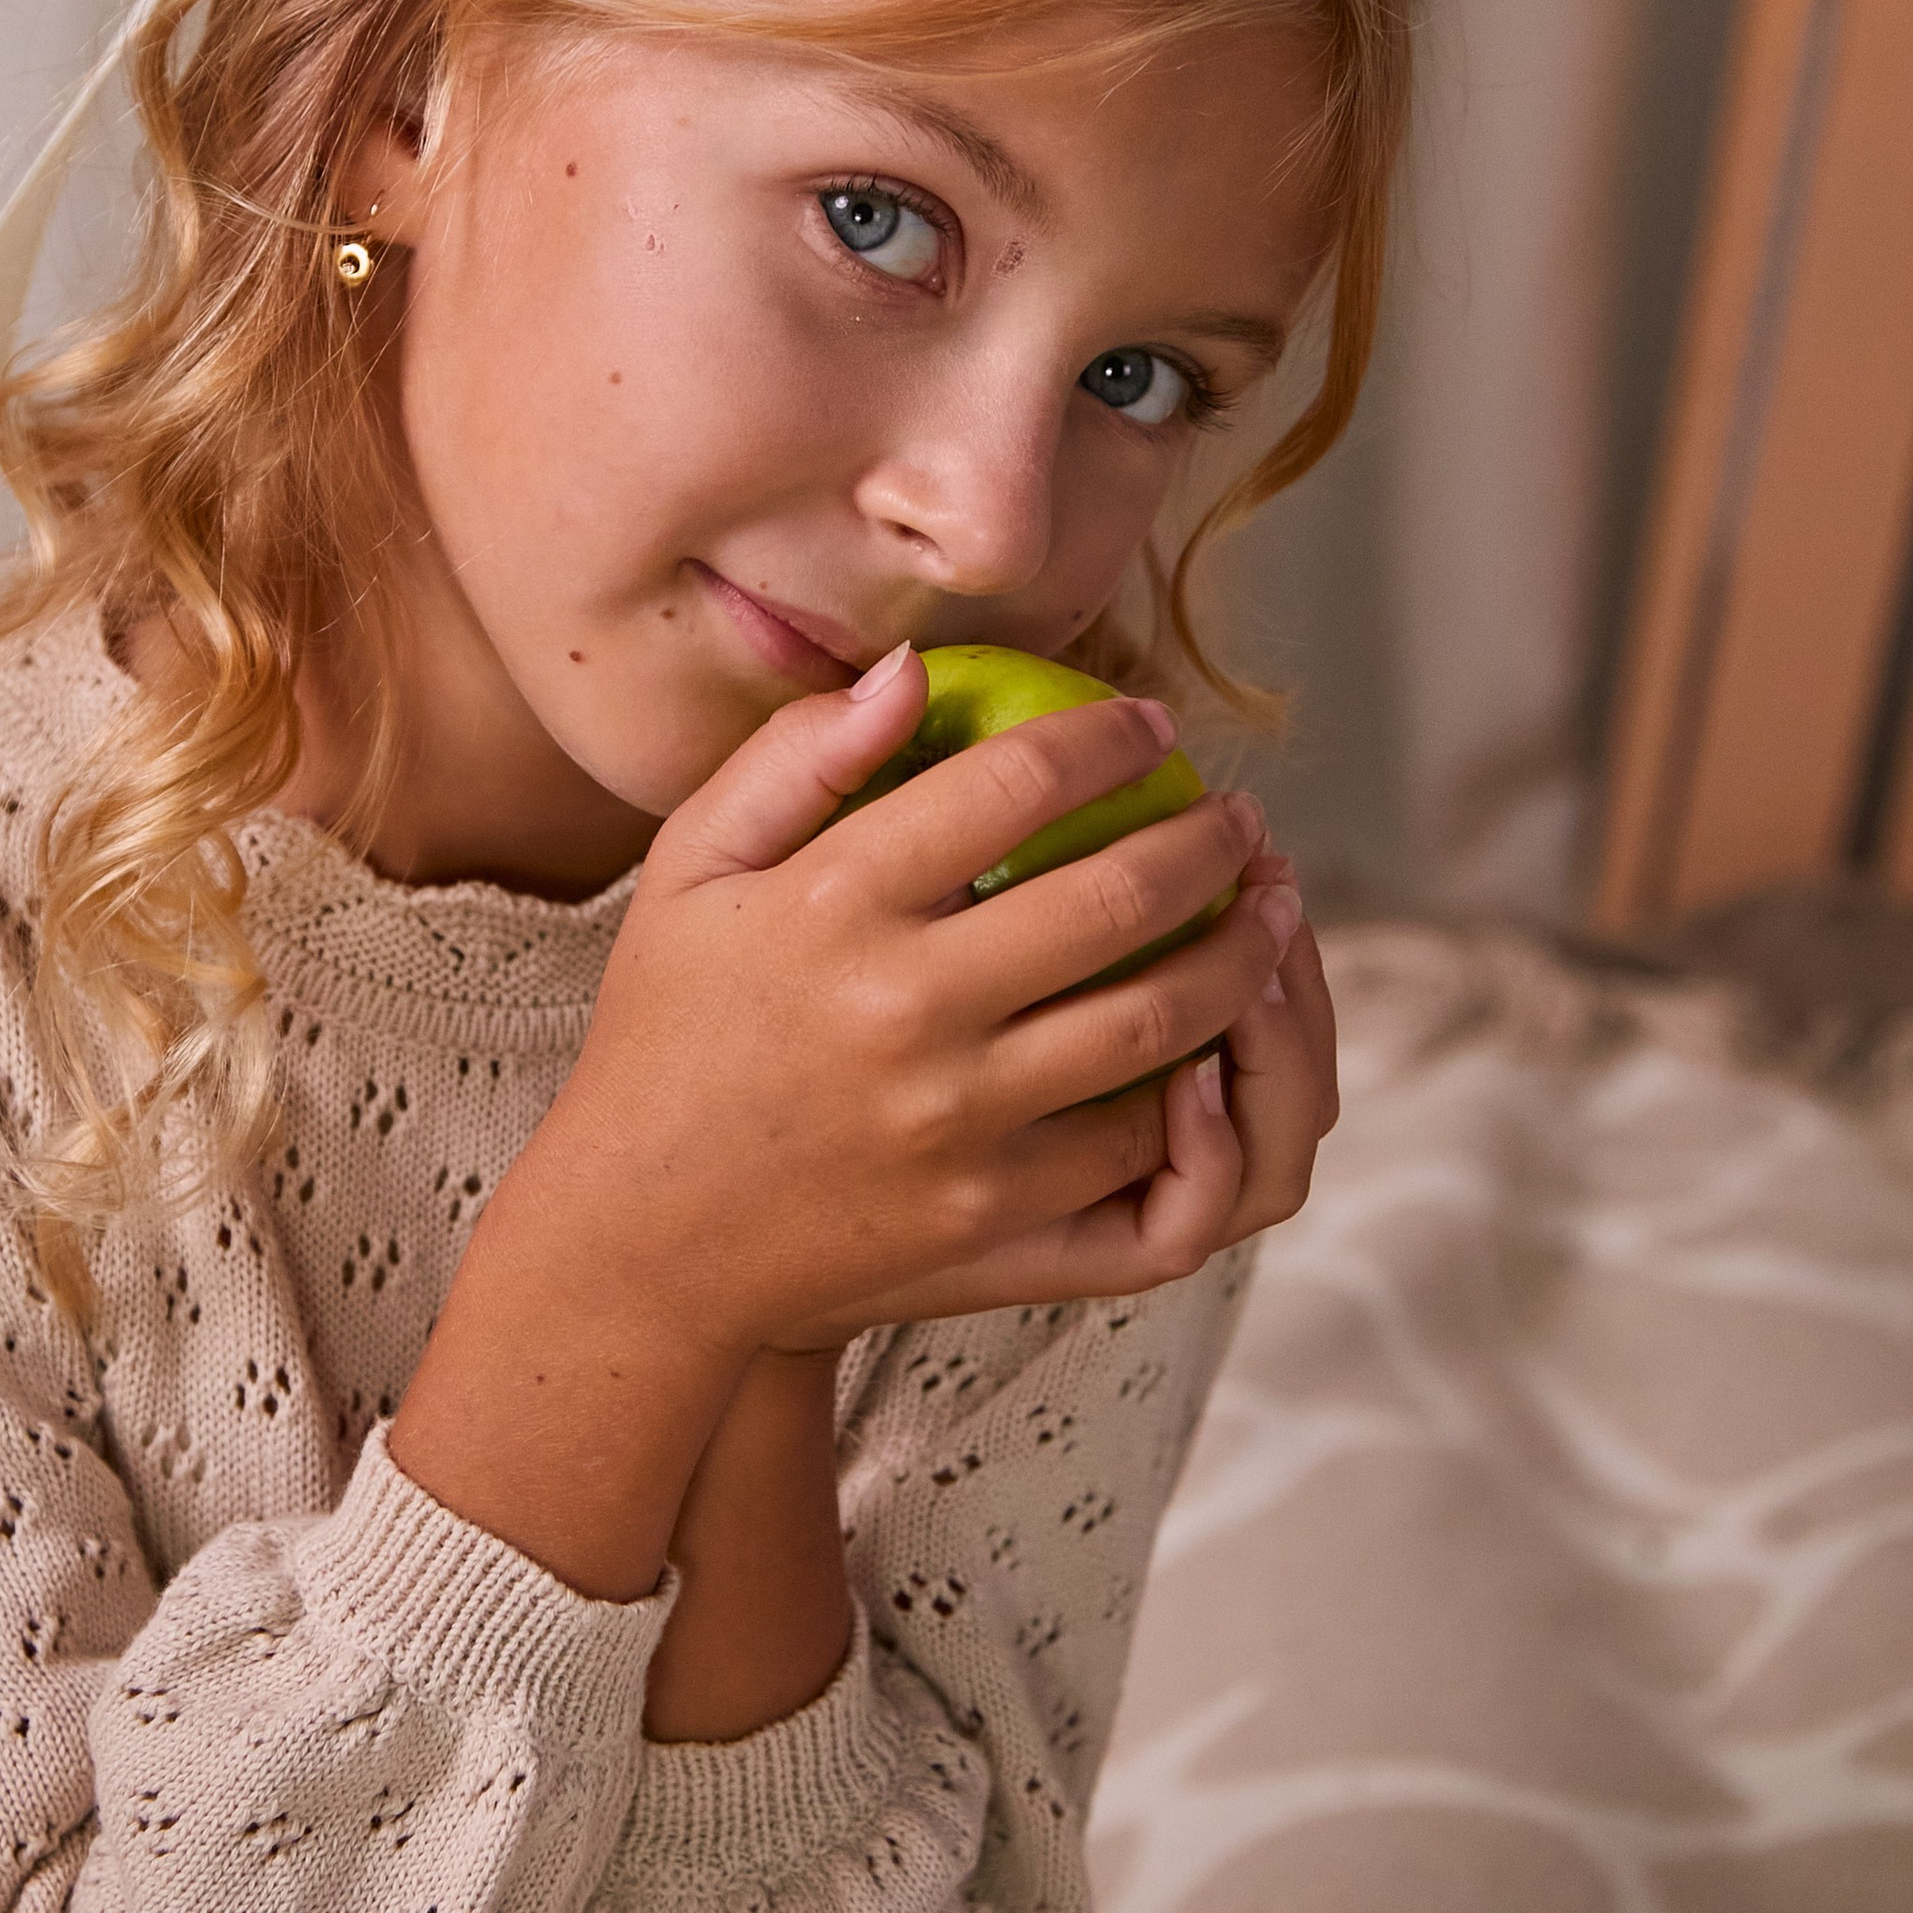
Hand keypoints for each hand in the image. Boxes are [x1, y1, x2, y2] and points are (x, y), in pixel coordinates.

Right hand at [391, 650, 1327, 1597]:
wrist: (644, 1239)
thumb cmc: (668, 1035)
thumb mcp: (690, 873)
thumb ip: (794, 759)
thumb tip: (909, 672)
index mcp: (834, 905)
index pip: (1016, 784)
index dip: (1107, 738)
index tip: (1153, 723)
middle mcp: (907, 1010)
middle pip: (1120, 900)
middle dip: (1208, 842)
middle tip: (1241, 818)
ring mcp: (958, 1125)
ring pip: (1158, 1026)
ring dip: (1240, 958)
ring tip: (1268, 914)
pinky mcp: (990, 1221)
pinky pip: (1139, 1151)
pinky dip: (1197, 1093)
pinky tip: (1215, 1042)